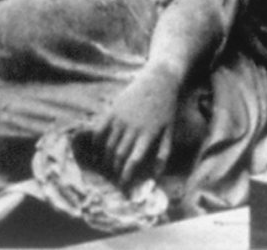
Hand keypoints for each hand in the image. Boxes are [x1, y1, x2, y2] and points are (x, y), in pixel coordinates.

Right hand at [83, 67, 179, 186]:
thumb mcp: (170, 131)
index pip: (133, 160)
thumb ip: (163, 154)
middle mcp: (132, 127)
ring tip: (107, 167)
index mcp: (148, 134)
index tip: (123, 185)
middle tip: (114, 177)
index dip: (126, 175)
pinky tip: (97, 150)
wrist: (159, 80)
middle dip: (115, 169)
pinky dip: (96, 142)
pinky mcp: (113, 110)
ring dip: (106, 159)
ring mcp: (120, 118)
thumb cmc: (166, 108)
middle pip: (118, 155)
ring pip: (108, 145)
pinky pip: (100, 129)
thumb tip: (156, 176)